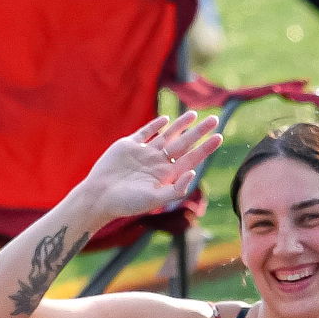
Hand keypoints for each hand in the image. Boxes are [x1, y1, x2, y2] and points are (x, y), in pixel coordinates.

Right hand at [76, 113, 221, 224]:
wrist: (98, 196)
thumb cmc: (126, 203)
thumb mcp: (154, 199)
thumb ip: (175, 189)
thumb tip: (193, 173)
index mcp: (166, 176)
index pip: (191, 159)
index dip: (205, 148)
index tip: (219, 137)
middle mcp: (157, 163)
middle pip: (183, 144)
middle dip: (199, 132)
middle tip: (215, 119)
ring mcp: (143, 153)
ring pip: (167, 135)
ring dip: (181, 125)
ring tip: (195, 115)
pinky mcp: (129, 146)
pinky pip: (145, 132)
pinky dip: (156, 125)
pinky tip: (166, 119)